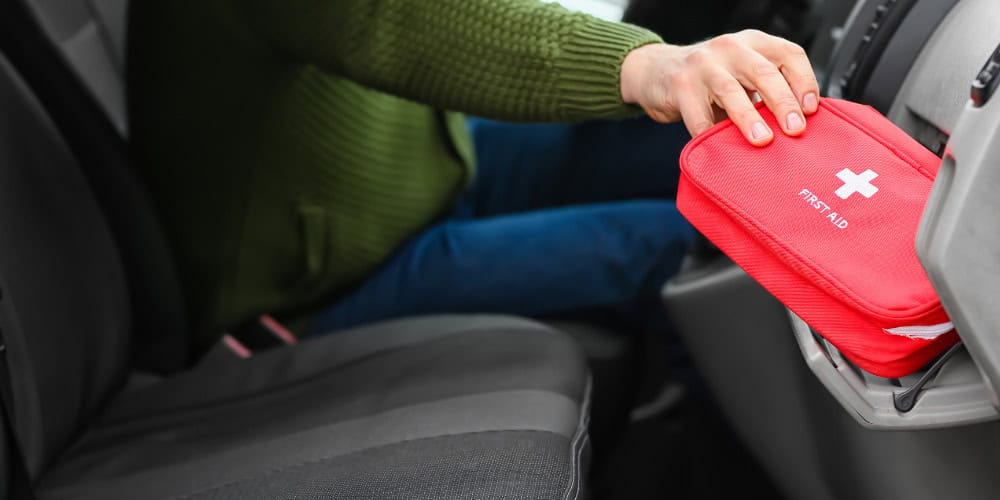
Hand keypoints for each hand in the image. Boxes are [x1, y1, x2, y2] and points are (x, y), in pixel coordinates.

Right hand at [620, 30, 819, 145]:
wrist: (657, 72)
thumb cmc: (708, 80)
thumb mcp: (741, 73)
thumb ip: (765, 90)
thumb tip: (799, 124)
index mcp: (753, 43)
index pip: (789, 54)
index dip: (805, 81)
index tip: (811, 110)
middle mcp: (730, 48)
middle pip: (764, 72)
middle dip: (783, 103)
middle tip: (795, 129)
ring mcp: (703, 64)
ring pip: (732, 91)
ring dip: (749, 118)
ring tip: (762, 140)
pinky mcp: (680, 84)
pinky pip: (699, 115)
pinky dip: (710, 135)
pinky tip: (720, 149)